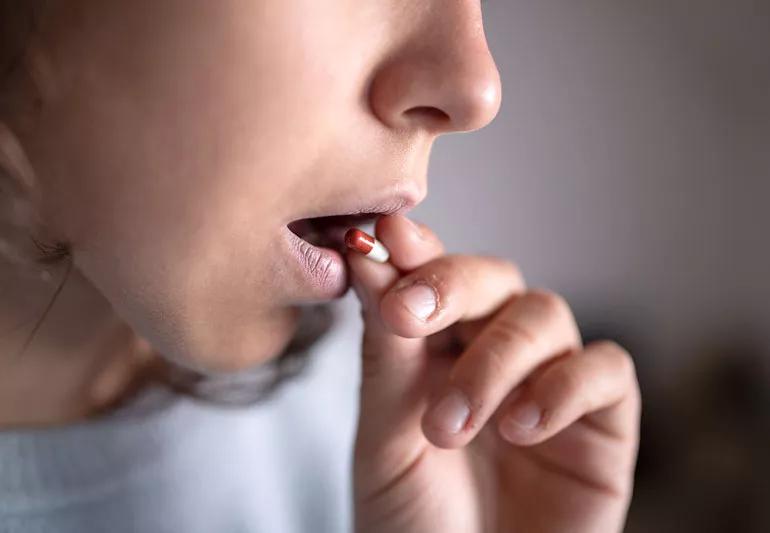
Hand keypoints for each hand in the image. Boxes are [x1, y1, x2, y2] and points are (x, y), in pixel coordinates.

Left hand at [348, 215, 640, 532]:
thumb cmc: (414, 524)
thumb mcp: (384, 439)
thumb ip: (385, 355)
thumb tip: (369, 262)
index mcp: (438, 350)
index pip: (434, 277)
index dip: (415, 251)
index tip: (384, 237)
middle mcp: (497, 353)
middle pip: (494, 279)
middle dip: (451, 287)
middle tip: (407, 316)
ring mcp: (552, 382)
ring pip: (544, 316)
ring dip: (494, 361)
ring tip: (451, 426)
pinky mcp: (604, 421)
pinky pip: (605, 370)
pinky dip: (564, 387)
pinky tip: (522, 429)